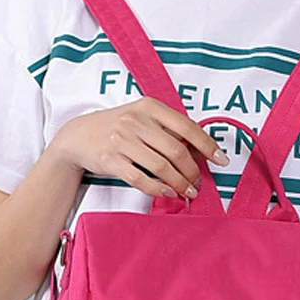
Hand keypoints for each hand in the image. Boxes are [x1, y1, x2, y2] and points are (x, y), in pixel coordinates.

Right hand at [50, 96, 229, 199]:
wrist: (78, 136)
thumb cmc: (118, 128)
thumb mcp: (143, 118)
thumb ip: (168, 130)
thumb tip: (201, 152)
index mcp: (149, 107)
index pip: (187, 127)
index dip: (207, 145)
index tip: (221, 160)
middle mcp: (136, 121)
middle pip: (176, 150)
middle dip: (192, 171)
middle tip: (198, 183)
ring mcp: (122, 140)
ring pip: (161, 166)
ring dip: (179, 183)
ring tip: (188, 192)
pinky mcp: (111, 160)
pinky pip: (140, 178)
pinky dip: (158, 188)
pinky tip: (168, 192)